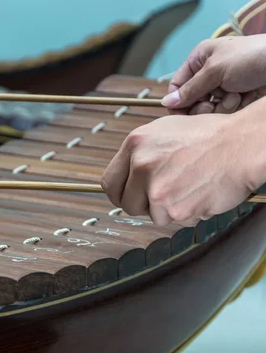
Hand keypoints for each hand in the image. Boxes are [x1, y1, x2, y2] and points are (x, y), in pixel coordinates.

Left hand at [101, 106, 265, 226]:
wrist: (242, 144)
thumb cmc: (210, 136)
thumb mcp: (163, 131)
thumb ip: (140, 154)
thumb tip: (127, 177)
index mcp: (135, 144)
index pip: (110, 182)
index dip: (120, 193)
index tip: (129, 196)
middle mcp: (141, 165)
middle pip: (128, 205)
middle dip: (145, 205)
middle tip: (165, 195)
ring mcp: (157, 189)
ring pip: (154, 215)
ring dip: (170, 209)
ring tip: (189, 186)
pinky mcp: (175, 208)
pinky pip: (177, 220)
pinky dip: (189, 213)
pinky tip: (200, 192)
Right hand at [161, 34, 265, 114]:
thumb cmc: (250, 58)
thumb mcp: (215, 71)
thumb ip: (190, 89)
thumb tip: (166, 103)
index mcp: (199, 59)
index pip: (177, 85)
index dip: (178, 101)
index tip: (183, 114)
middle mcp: (209, 72)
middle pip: (192, 100)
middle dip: (205, 104)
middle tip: (216, 102)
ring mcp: (224, 85)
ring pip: (210, 107)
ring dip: (223, 105)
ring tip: (238, 96)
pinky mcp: (238, 95)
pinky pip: (226, 109)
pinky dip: (236, 106)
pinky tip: (247, 97)